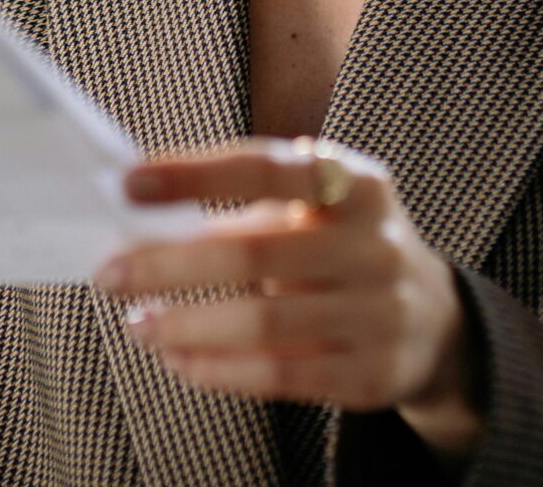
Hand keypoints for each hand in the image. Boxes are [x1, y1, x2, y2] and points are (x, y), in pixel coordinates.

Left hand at [96, 137, 483, 457]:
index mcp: (357, 184)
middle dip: (170, 263)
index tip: (127, 182)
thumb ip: (249, 207)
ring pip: (264, 321)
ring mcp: (378, 311)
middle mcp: (374, 244)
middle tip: (109, 272)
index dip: (195, 172)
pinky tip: (180, 360)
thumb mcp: (320, 210)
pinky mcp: (370, 372)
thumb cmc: (344, 249)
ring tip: (139, 324)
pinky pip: (280, 374)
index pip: (266, 167)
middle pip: (254, 251)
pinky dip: (219, 370)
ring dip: (186, 324)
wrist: (433, 321)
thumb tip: (146, 218)